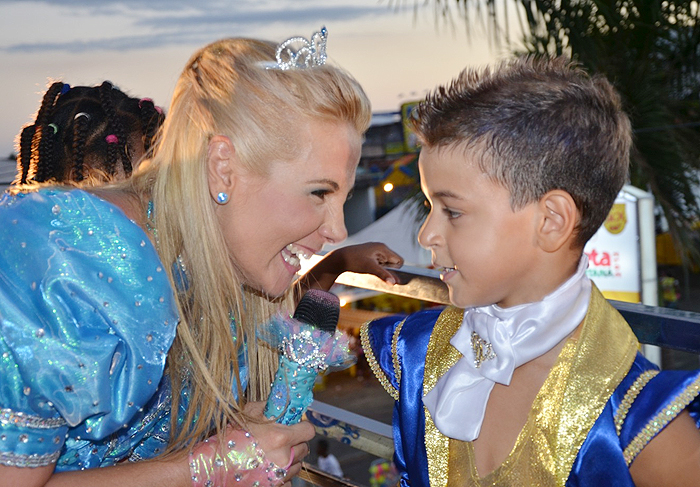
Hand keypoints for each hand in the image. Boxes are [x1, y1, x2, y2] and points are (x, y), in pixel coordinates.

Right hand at [189, 402, 312, 486]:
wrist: (212, 466)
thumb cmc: (228, 439)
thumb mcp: (247, 414)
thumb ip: (268, 407)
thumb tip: (283, 402)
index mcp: (280, 437)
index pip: (308, 431)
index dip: (302, 426)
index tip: (296, 426)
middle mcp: (283, 458)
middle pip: (304, 448)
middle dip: (295, 443)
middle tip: (281, 440)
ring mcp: (280, 475)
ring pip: (297, 465)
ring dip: (289, 459)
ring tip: (271, 455)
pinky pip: (288, 480)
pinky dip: (281, 475)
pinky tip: (268, 469)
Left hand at [300, 242, 403, 291]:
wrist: (339, 259)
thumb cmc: (354, 261)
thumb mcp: (370, 268)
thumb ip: (383, 275)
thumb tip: (394, 282)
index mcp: (383, 248)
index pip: (399, 260)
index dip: (395, 269)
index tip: (387, 274)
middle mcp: (380, 247)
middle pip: (393, 262)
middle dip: (388, 269)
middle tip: (376, 270)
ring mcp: (375, 250)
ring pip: (386, 263)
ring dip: (381, 269)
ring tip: (370, 268)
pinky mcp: (370, 254)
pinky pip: (379, 263)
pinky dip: (376, 268)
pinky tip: (368, 268)